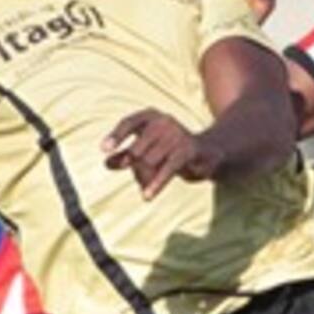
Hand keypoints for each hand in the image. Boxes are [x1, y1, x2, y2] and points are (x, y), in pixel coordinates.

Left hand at [102, 108, 218, 198]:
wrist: (209, 152)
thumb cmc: (172, 149)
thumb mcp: (148, 150)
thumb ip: (126, 155)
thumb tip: (106, 164)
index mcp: (151, 116)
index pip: (129, 123)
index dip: (116, 136)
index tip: (104, 149)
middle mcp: (163, 121)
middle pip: (137, 149)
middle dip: (135, 168)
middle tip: (139, 179)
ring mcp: (177, 135)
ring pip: (149, 162)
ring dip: (147, 178)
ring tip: (151, 184)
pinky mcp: (187, 150)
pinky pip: (166, 169)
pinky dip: (156, 184)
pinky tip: (147, 197)